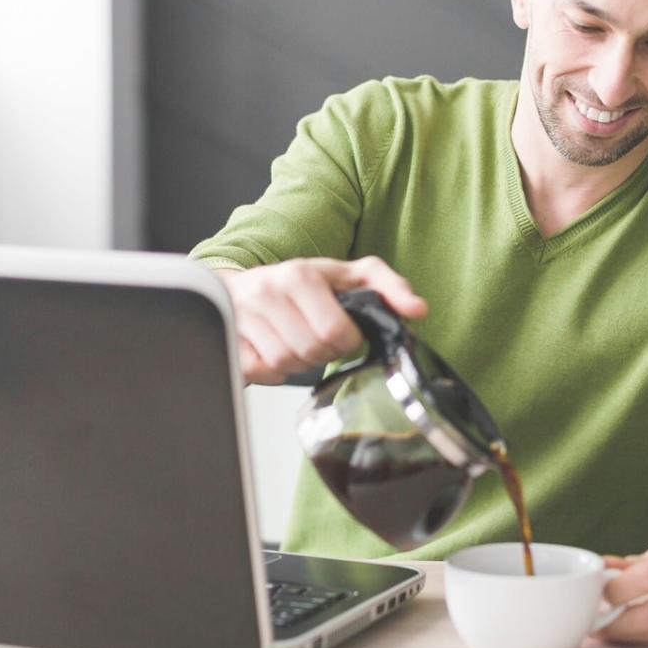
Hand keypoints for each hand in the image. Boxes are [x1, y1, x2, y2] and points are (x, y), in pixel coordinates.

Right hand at [216, 256, 427, 384]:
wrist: (238, 285)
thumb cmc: (297, 283)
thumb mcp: (346, 274)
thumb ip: (387, 287)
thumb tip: (418, 309)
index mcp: (299, 275)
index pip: (335, 331)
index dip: (346, 341)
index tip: (343, 333)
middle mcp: (268, 293)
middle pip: (311, 351)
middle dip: (323, 353)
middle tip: (319, 339)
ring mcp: (243, 317)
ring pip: (286, 365)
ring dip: (299, 362)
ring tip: (297, 343)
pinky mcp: (229, 339)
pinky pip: (261, 372)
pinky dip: (273, 371)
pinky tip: (275, 352)